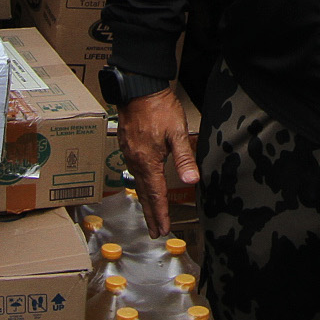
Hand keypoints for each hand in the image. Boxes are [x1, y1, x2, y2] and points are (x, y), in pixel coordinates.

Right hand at [116, 88, 197, 235]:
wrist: (138, 88)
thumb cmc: (158, 108)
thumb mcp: (177, 132)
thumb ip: (184, 158)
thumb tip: (192, 181)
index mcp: (147, 161)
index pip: (155, 194)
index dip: (160, 213)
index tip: (163, 229)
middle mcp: (135, 161)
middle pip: (143, 194)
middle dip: (150, 214)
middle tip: (155, 231)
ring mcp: (128, 154)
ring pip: (137, 184)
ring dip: (144, 201)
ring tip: (150, 214)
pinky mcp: (126, 146)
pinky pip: (133, 172)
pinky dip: (139, 185)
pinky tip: (143, 186)